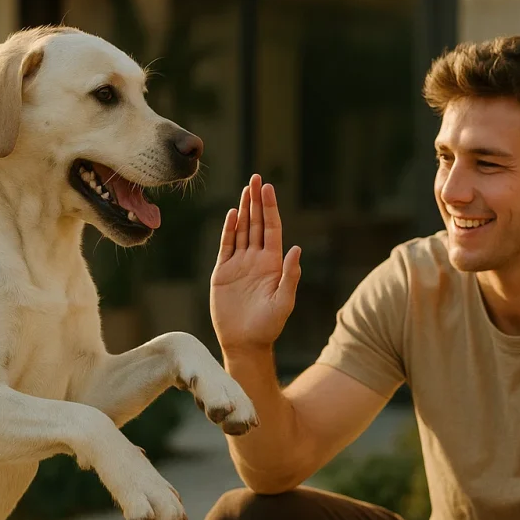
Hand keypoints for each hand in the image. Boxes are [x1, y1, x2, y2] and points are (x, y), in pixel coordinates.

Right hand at [210, 174, 301, 353]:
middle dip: (257, 200)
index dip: (270, 208)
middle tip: (257, 177)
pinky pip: (226, 245)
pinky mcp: (223, 272)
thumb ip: (290, 275)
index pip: (272, 229)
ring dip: (244, 209)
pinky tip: (232, 214)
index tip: (269, 188)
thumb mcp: (284, 301)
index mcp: (272, 264)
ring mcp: (240, 264)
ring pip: (242, 230)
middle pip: (257, 223)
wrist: (245, 342)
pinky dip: (229, 229)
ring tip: (246, 188)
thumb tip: (297, 248)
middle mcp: (257, 259)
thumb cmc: (268, 326)